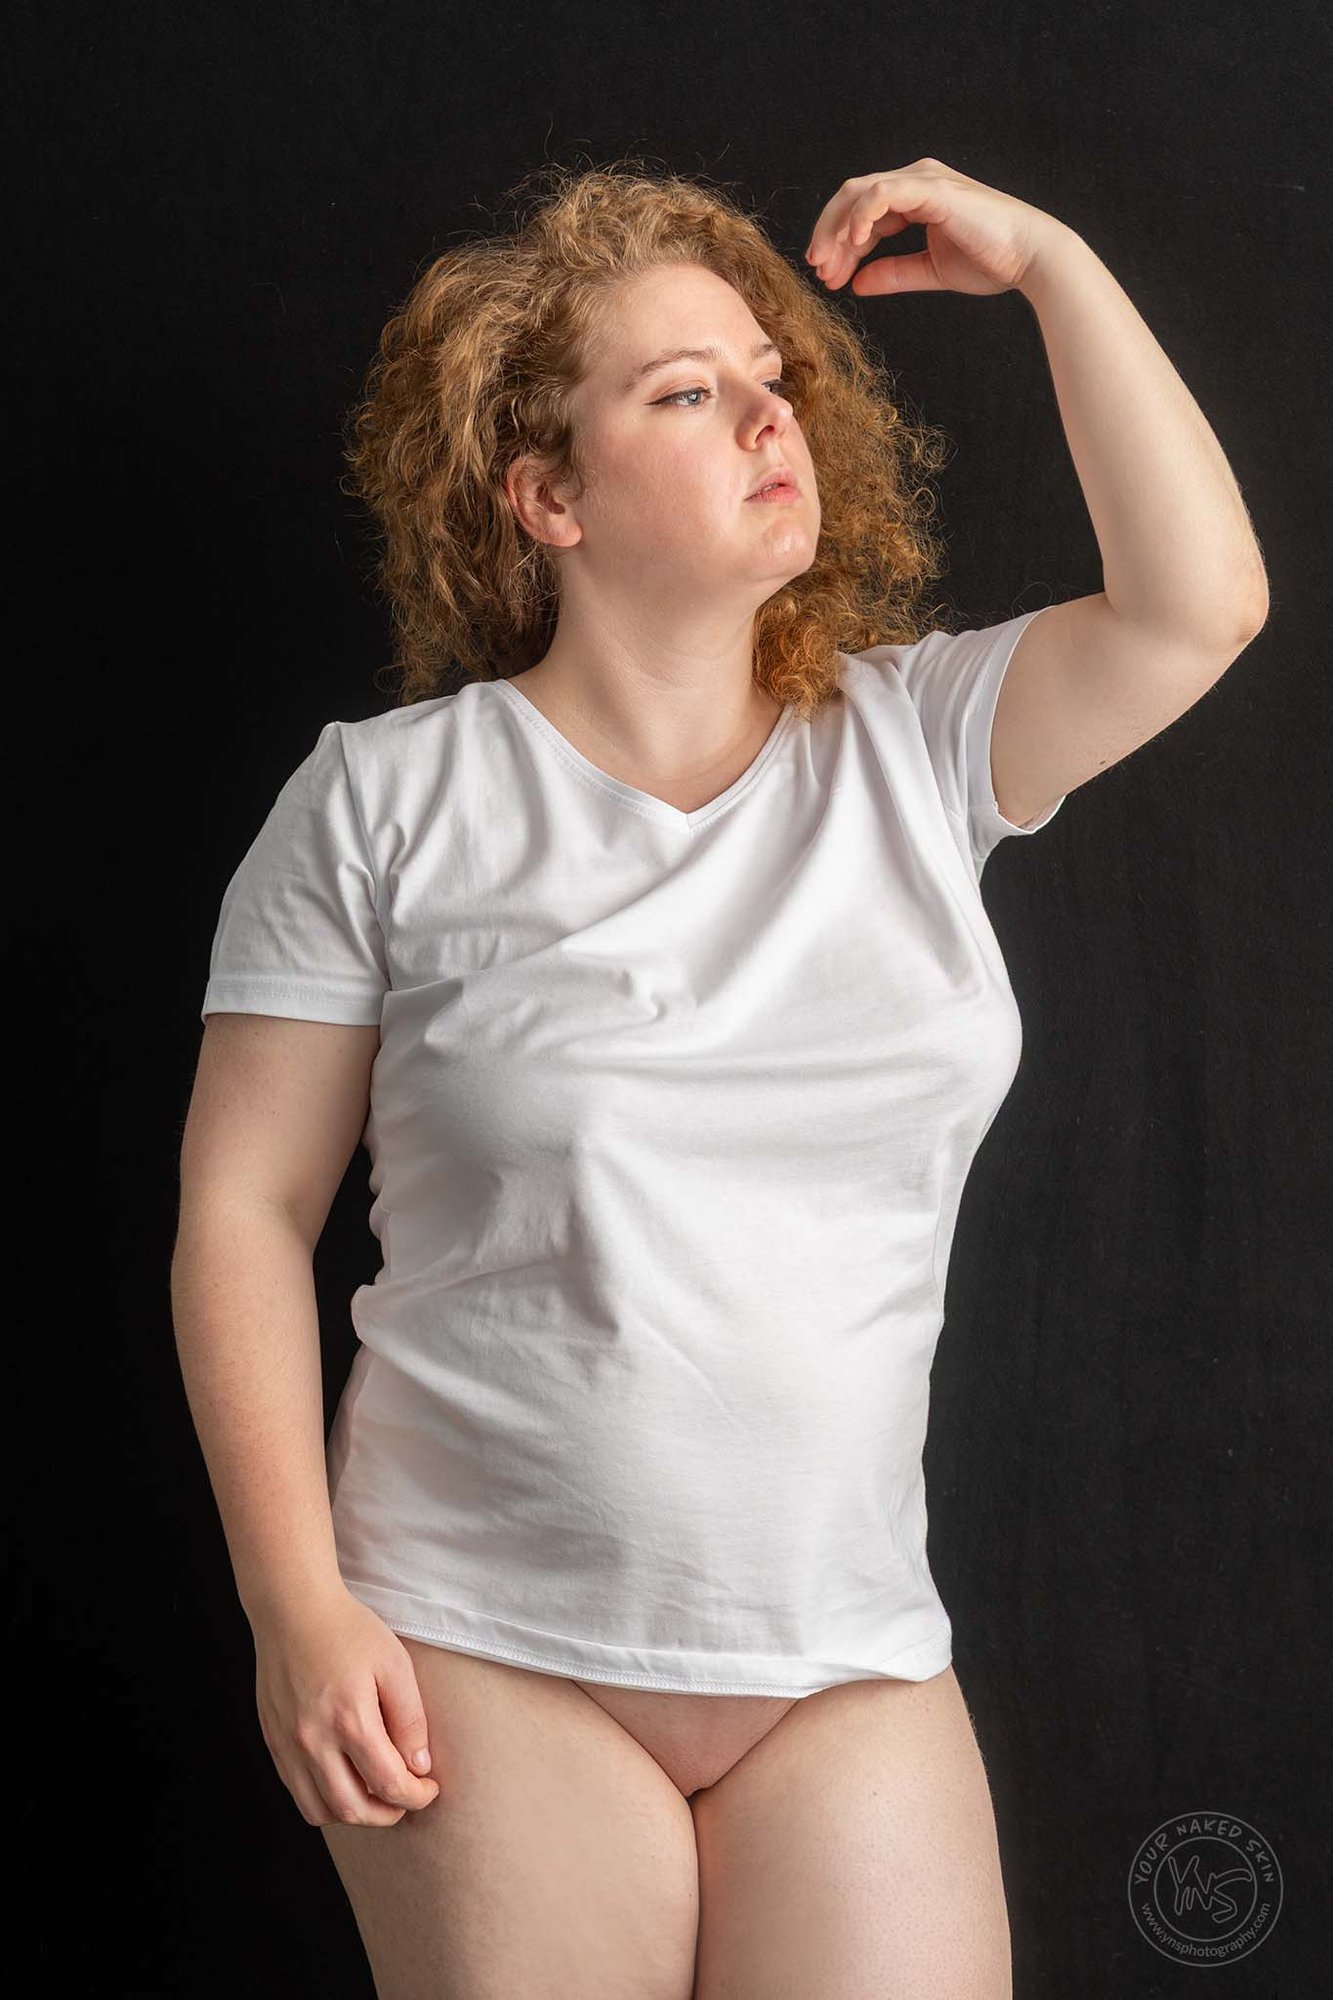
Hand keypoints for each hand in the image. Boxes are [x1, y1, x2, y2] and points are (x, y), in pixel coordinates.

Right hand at [251, 1584, 441, 1826]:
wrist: (292, 1610)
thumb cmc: (347, 1631)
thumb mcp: (394, 1664)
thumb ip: (410, 1718)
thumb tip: (419, 1766)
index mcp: (349, 1719)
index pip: (388, 1783)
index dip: (416, 1796)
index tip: (429, 1789)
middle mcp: (314, 1741)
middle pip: (353, 1809)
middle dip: (387, 1814)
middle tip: (406, 1800)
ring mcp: (288, 1746)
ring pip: (320, 1811)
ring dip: (354, 1814)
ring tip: (376, 1796)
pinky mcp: (274, 1743)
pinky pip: (298, 1792)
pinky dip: (324, 1801)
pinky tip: (344, 1780)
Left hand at [805, 157, 1066, 298]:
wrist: (1030, 257)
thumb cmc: (991, 261)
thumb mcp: (930, 270)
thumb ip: (893, 273)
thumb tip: (857, 285)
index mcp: (915, 197)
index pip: (861, 212)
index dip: (839, 245)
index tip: (829, 278)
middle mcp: (916, 180)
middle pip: (852, 196)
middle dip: (828, 234)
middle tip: (819, 271)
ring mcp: (923, 180)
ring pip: (860, 192)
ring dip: (837, 229)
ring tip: (829, 263)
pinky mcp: (933, 189)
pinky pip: (883, 193)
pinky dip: (862, 216)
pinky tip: (854, 244)